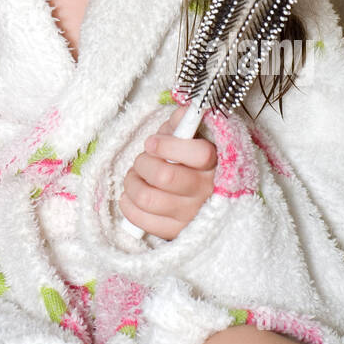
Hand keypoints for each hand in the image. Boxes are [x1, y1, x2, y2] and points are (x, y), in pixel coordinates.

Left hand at [118, 103, 217, 240]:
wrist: (208, 200)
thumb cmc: (194, 164)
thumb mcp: (194, 138)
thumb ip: (184, 123)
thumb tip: (184, 110)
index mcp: (215, 165)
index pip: (199, 154)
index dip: (168, 145)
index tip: (152, 142)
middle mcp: (206, 192)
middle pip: (164, 176)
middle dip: (143, 163)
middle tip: (142, 161)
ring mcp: (192, 215)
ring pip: (148, 198)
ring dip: (132, 183)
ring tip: (135, 177)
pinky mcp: (177, 233)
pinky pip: (143, 221)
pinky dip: (128, 205)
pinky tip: (131, 196)